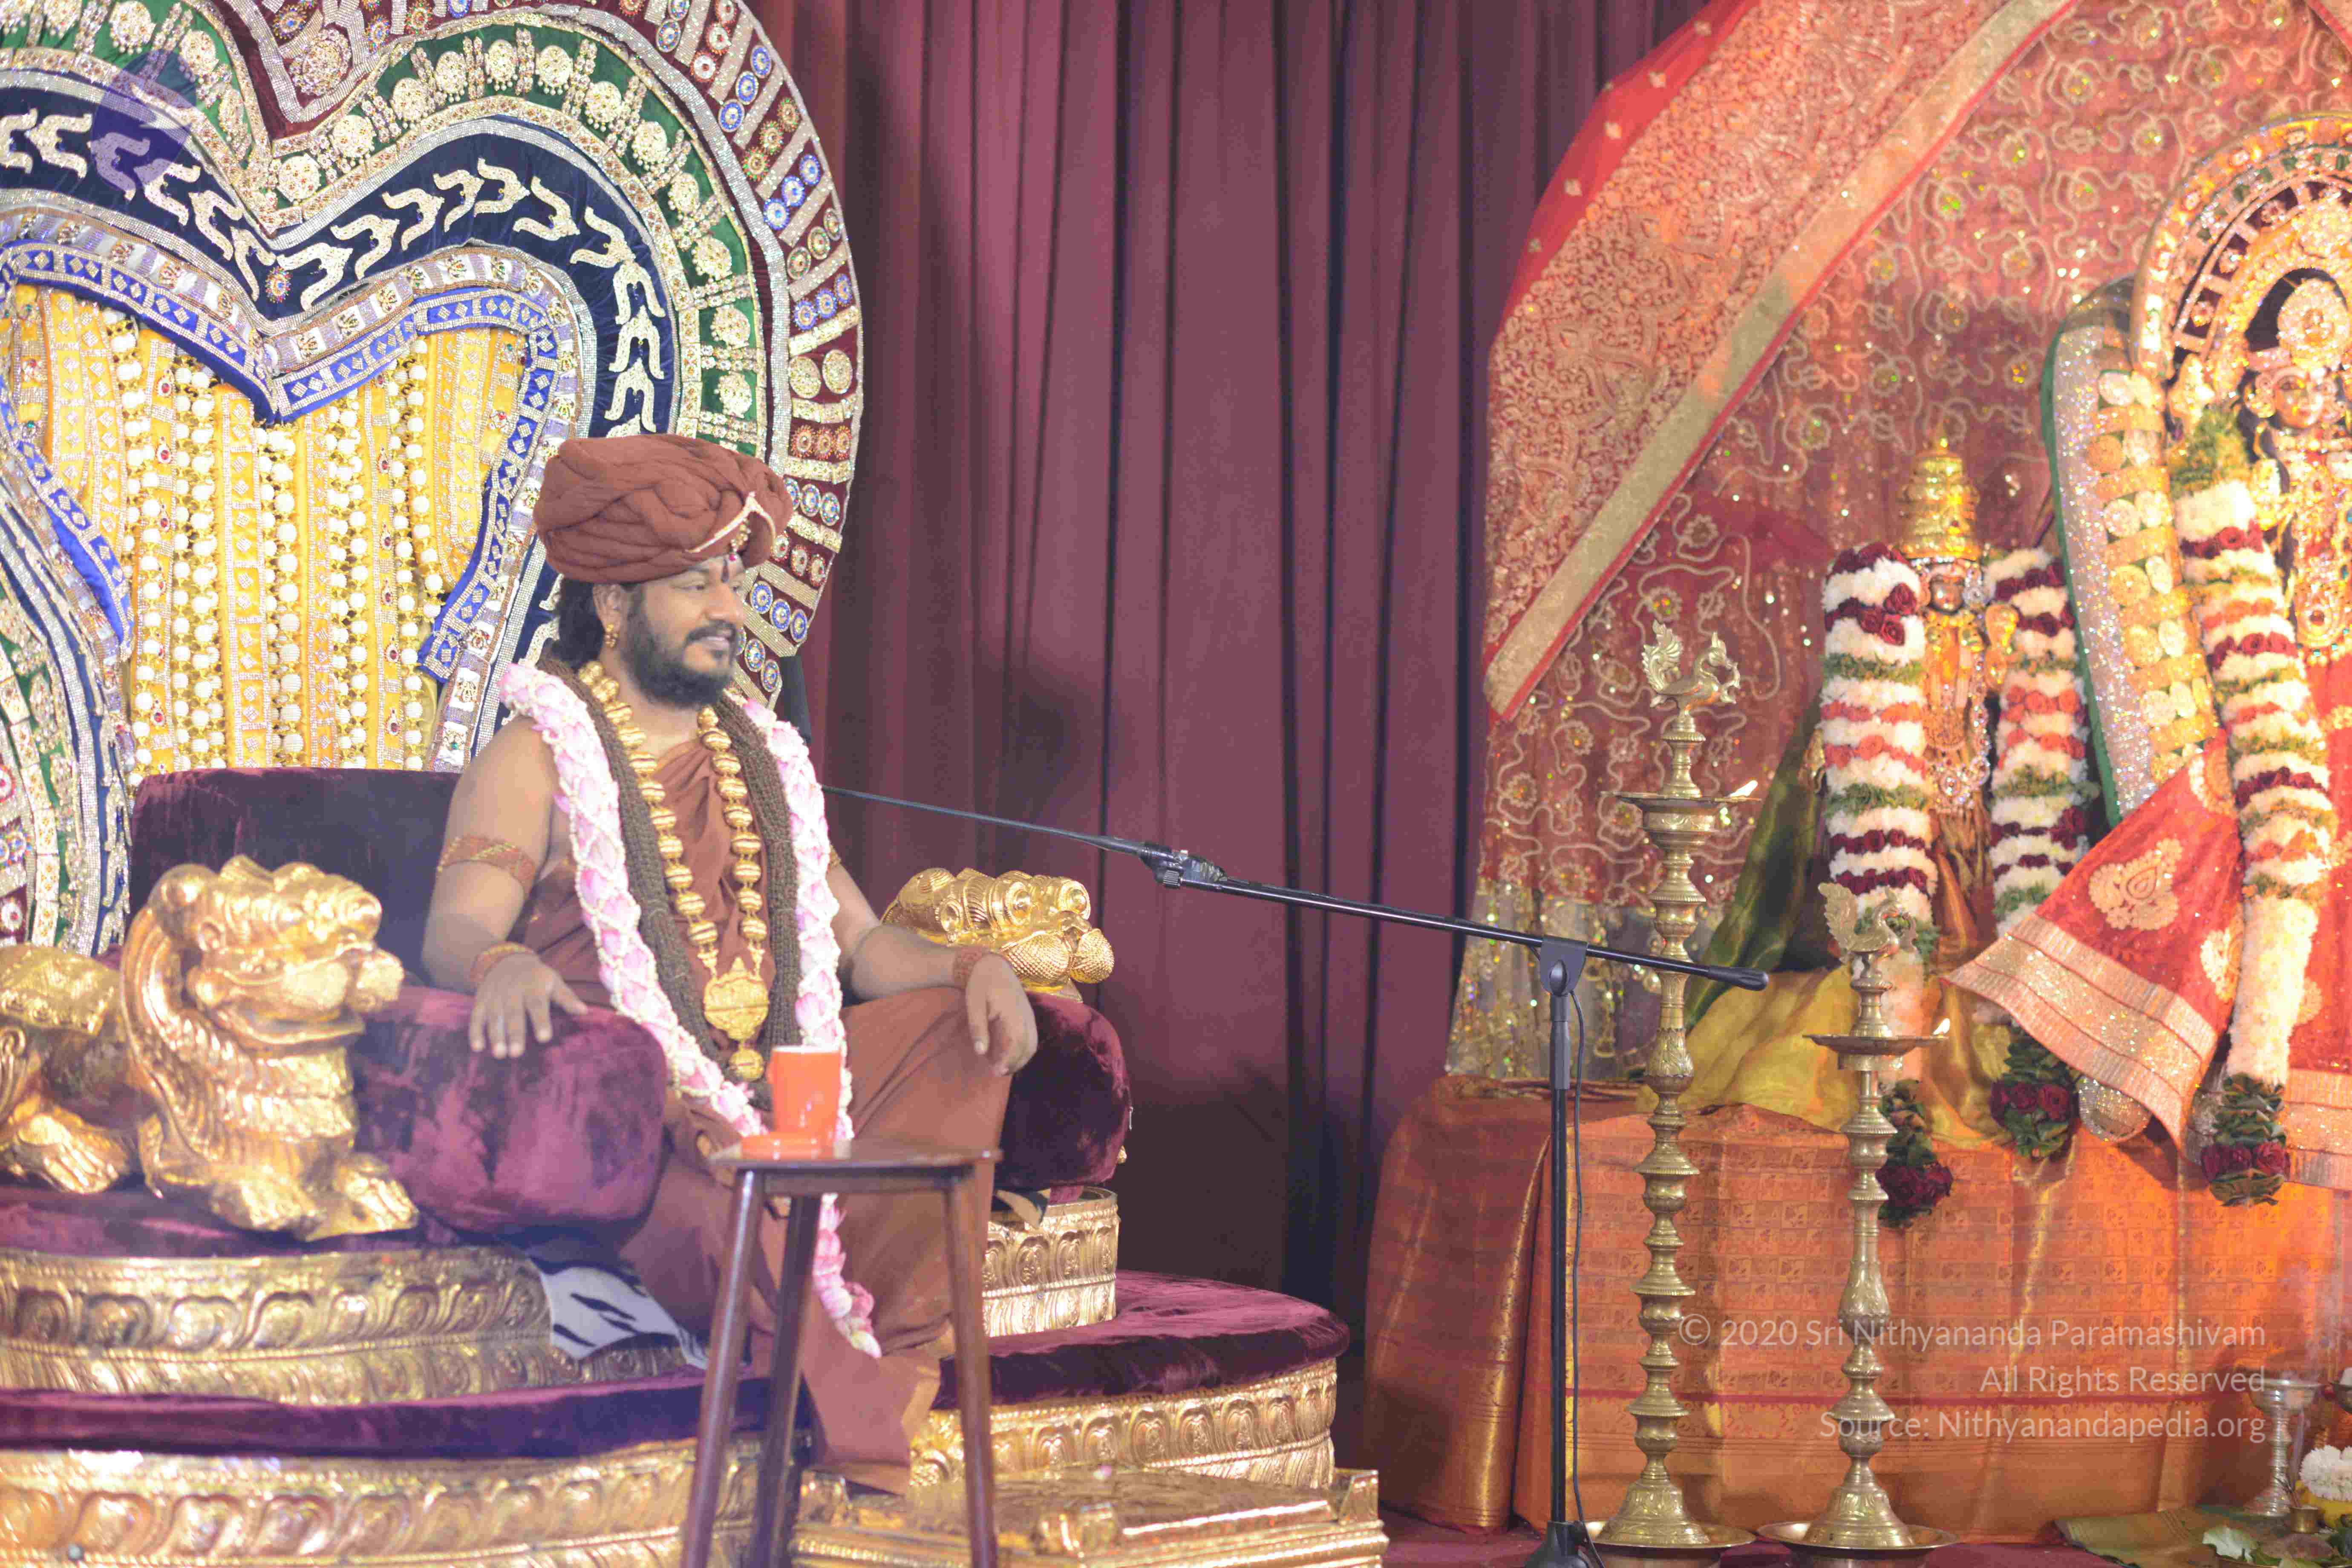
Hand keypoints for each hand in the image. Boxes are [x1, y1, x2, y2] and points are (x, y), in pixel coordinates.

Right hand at [469, 951, 587, 1058]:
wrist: (507, 961)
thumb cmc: (537, 977)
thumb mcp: (553, 981)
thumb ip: (566, 998)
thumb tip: (584, 1011)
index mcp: (533, 986)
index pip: (537, 1004)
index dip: (540, 1021)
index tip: (544, 1038)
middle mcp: (512, 991)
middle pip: (513, 1013)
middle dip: (514, 1033)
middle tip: (516, 1053)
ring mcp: (494, 996)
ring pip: (494, 1017)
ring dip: (495, 1036)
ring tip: (499, 1054)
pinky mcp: (480, 1001)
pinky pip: (476, 1017)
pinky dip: (475, 1032)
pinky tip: (477, 1048)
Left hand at [964, 954, 1037, 1075]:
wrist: (993, 966)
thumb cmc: (980, 984)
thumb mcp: (973, 1004)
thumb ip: (977, 1027)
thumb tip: (981, 1052)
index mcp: (1012, 1011)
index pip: (1016, 1041)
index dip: (1008, 1059)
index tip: (996, 1071)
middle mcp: (1025, 1015)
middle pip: (1028, 1046)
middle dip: (1015, 1063)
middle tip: (998, 1072)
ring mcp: (1029, 1015)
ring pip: (1032, 1044)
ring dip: (1021, 1059)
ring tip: (1003, 1067)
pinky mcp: (1028, 1016)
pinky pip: (1031, 1038)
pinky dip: (1023, 1050)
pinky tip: (1008, 1055)